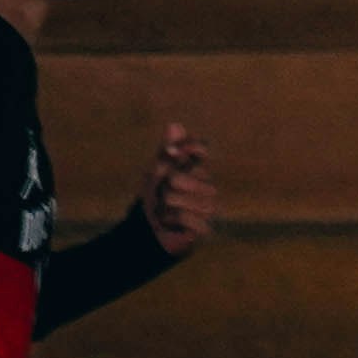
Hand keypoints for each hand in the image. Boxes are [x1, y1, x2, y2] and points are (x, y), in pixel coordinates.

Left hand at [137, 125, 216, 254]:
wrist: (148, 233)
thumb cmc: (153, 201)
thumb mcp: (154, 174)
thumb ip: (166, 152)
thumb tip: (175, 124)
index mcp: (197, 172)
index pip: (201, 151)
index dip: (190, 149)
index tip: (173, 152)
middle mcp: (207, 188)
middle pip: (182, 177)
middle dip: (164, 186)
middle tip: (162, 195)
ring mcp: (209, 209)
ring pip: (182, 199)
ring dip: (165, 206)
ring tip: (164, 211)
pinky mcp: (205, 229)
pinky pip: (185, 217)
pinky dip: (171, 220)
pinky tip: (170, 223)